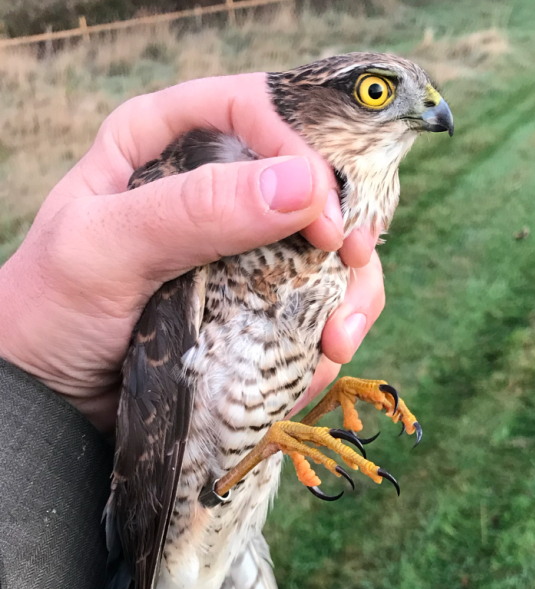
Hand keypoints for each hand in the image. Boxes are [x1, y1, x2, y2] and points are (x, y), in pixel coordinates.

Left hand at [0, 73, 384, 433]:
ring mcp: (236, 253)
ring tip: (336, 343)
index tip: (324, 220)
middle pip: (310, 183)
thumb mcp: (108, 248)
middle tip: (355, 269)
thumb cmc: (52, 309)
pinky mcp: (248, 309)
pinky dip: (322, 340)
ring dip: (347, 296)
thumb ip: (194, 211)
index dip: (304, 155)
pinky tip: (312, 365)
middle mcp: (210, 188)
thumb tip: (301, 187)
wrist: (47, 398)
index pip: (257, 112)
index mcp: (165, 141)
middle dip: (347, 229)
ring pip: (323, 254)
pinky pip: (308, 313)